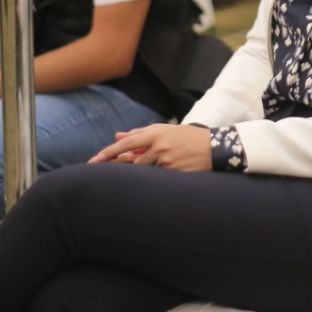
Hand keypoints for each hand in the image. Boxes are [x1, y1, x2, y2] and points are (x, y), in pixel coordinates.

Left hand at [89, 123, 211, 171]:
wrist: (214, 148)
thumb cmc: (187, 138)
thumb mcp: (165, 131)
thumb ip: (140, 134)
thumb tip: (117, 136)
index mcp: (156, 133)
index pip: (128, 143)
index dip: (111, 152)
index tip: (97, 159)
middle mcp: (160, 146)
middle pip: (134, 162)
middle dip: (122, 168)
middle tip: (107, 173)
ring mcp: (167, 160)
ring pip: (145, 171)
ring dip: (142, 174)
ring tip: (142, 174)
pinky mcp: (174, 173)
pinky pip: (158, 179)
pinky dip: (154, 180)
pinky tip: (156, 180)